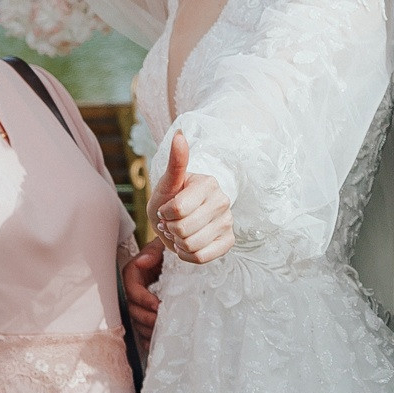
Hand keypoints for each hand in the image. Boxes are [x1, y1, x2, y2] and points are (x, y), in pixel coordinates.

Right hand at [121, 244, 163, 354]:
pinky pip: (143, 329)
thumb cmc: (171, 249)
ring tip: (162, 333)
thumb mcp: (163, 245)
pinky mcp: (148, 313)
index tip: (157, 305)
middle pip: (133, 308)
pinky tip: (157, 343)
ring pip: (137, 321)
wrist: (181, 255)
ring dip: (148, 329)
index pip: (132, 288)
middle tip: (162, 322)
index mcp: (135, 273)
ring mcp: (141, 303)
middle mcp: (135, 289)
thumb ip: (153, 251)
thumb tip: (143, 261)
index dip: (142, 299)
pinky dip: (149, 338)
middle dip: (147, 317)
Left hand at [150, 132, 232, 263]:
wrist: (180, 216)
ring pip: (192, 246)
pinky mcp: (228, 241)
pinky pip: (201, 258)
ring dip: (177, 243)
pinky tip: (187, 244)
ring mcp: (228, 222)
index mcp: (208, 183)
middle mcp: (223, 201)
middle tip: (170, 222)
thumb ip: (175, 162)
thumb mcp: (167, 182)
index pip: (177, 210)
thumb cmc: (171, 197)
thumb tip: (179, 134)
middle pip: (183, 230)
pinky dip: (187, 255)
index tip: (165, 209)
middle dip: (170, 230)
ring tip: (179, 232)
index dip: (164, 214)